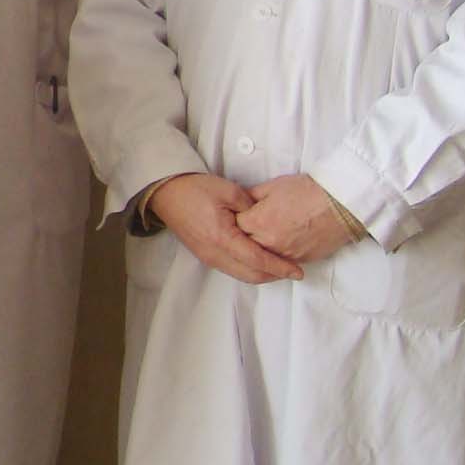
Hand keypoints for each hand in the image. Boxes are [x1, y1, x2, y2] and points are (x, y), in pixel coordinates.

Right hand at [149, 172, 301, 285]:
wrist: (166, 194)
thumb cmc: (195, 189)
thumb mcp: (229, 190)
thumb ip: (252, 208)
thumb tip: (266, 222)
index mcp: (222, 237)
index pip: (258, 260)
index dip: (280, 267)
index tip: (298, 271)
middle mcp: (215, 254)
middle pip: (251, 275)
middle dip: (275, 276)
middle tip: (293, 271)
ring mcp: (208, 257)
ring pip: (242, 276)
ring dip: (263, 275)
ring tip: (280, 268)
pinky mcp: (205, 256)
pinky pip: (232, 270)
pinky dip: (250, 270)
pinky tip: (259, 262)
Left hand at [235, 174, 354, 266]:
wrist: (341, 204)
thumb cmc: (308, 191)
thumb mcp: (273, 187)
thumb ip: (251, 197)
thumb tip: (239, 204)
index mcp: (258, 221)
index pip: (234, 226)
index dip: (235, 220)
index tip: (236, 216)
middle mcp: (268, 242)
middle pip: (244, 245)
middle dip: (243, 236)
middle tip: (246, 228)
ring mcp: (284, 254)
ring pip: (261, 257)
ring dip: (258, 248)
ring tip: (262, 236)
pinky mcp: (299, 260)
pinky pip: (279, 262)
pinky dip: (275, 256)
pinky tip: (276, 245)